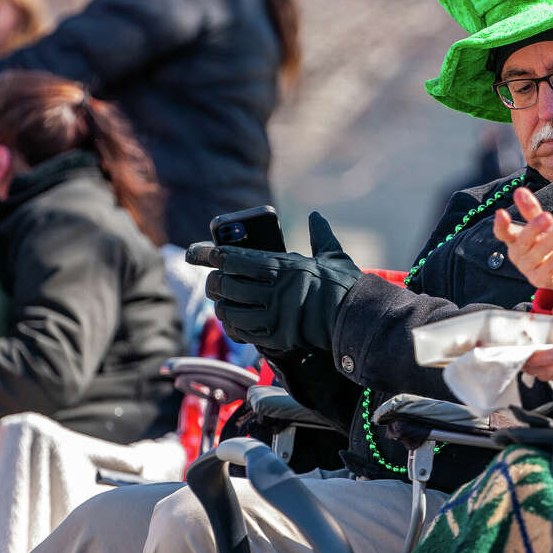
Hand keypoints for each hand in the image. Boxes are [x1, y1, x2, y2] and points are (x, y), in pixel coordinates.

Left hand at [186, 212, 360, 351]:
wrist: (357, 318)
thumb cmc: (345, 285)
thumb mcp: (333, 255)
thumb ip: (320, 235)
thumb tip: (316, 216)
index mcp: (283, 265)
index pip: (234, 258)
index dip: (209, 254)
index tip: (194, 252)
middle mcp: (274, 289)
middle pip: (225, 284)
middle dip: (213, 282)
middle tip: (213, 281)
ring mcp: (274, 314)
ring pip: (229, 309)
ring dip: (221, 305)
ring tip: (223, 301)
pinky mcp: (277, 336)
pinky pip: (242, 332)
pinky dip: (232, 326)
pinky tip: (233, 322)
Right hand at [493, 187, 552, 304]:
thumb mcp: (545, 226)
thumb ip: (532, 211)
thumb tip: (519, 190)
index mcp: (515, 241)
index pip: (502, 233)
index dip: (500, 225)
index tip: (501, 213)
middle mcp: (518, 256)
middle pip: (524, 241)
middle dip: (535, 227)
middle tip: (548, 215)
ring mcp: (529, 270)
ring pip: (541, 252)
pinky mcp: (542, 280)